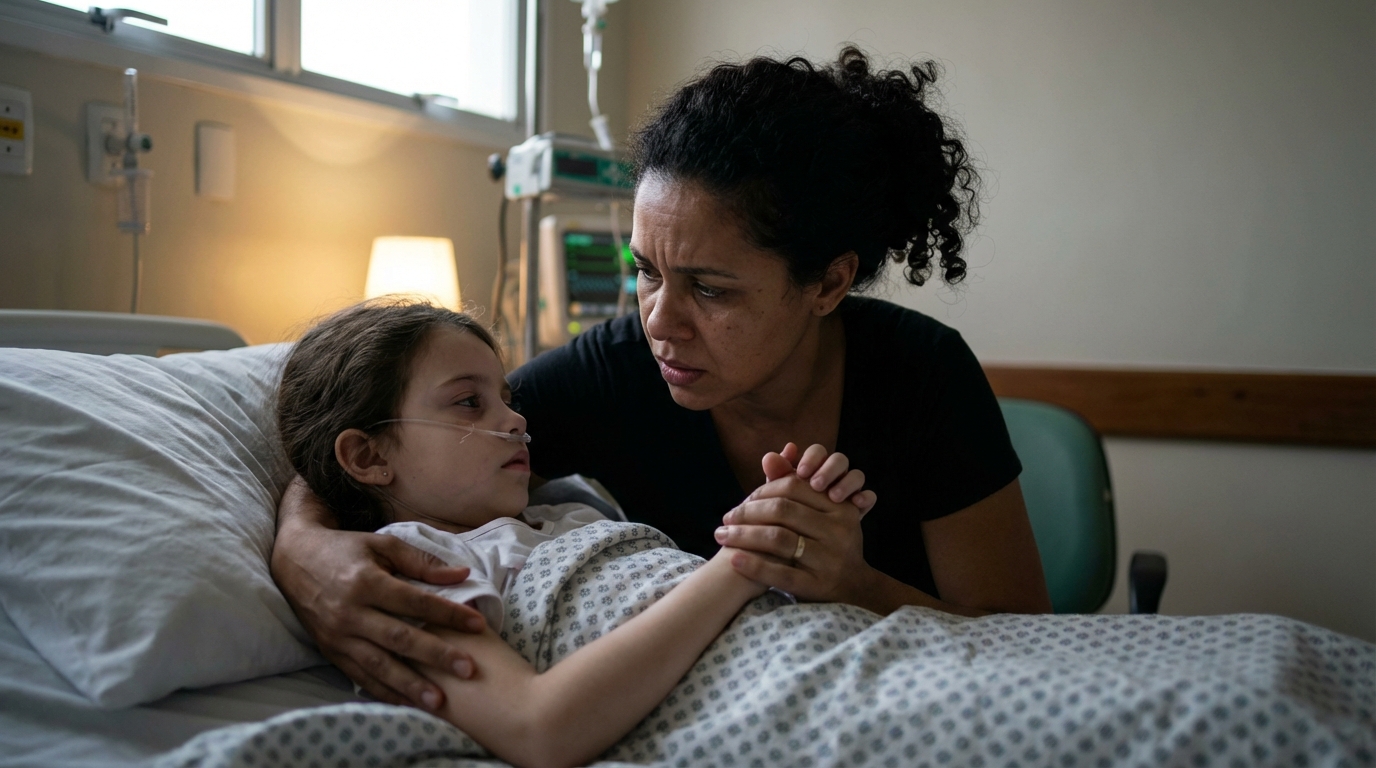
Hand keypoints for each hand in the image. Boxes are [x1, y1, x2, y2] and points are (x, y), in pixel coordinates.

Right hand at [271, 477, 485, 709]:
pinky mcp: (330, 652)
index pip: (414, 602)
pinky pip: (360, 676)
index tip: (478, 624)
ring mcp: (338, 636)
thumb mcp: (382, 546)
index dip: (448, 614)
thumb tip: (462, 575)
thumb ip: (422, 562)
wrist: (294, 561)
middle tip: (468, 669)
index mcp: (366, 582)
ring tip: (439, 701)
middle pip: (399, 638)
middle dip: (436, 656)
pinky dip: (384, 692)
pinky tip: (407, 703)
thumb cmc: (346, 551)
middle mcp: (350, 612)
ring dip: (410, 685)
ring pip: (379, 665)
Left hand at [714, 445, 879, 603]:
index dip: (762, 491)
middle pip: (783, 511)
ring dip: (743, 536)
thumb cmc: (828, 544)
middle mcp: (838, 531)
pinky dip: (754, 565)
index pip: (793, 487)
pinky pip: (781, 573)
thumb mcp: (819, 513)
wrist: (854, 589)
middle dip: (747, 512)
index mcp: (839, 508)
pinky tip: (733, 559)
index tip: (742, 500)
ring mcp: (830, 559)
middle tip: (725, 517)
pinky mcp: (818, 585)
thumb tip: (768, 455)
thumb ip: (794, 485)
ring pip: (778, 540)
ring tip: (721, 535)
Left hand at [763, 442, 875, 514]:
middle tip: (816, 484)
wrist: (807, 550)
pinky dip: (866, 497)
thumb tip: (769, 457)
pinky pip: (870, 496)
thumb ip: (776, 479)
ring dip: (847, 482)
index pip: (817, 452)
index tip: (801, 472)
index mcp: (814, 468)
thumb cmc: (789, 520)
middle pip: (839, 460)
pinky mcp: (860, 507)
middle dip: (828, 469)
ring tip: (834, 496)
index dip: (811, 458)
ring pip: (856, 475)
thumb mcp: (781, 501)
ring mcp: (850, 490)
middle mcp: (834, 476)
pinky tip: (857, 504)